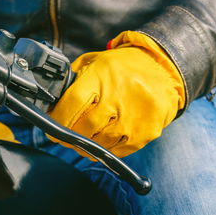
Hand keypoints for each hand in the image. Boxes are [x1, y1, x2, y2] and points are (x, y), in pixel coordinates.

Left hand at [49, 31, 185, 157]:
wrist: (163, 70)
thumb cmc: (123, 68)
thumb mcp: (96, 63)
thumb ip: (75, 81)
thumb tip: (53, 104)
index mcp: (102, 76)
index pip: (72, 105)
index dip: (57, 120)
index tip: (52, 127)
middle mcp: (118, 97)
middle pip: (84, 129)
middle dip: (70, 136)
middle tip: (65, 137)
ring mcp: (134, 117)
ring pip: (100, 144)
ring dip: (87, 145)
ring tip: (84, 139)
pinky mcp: (145, 133)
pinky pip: (118, 151)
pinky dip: (106, 150)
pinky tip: (102, 143)